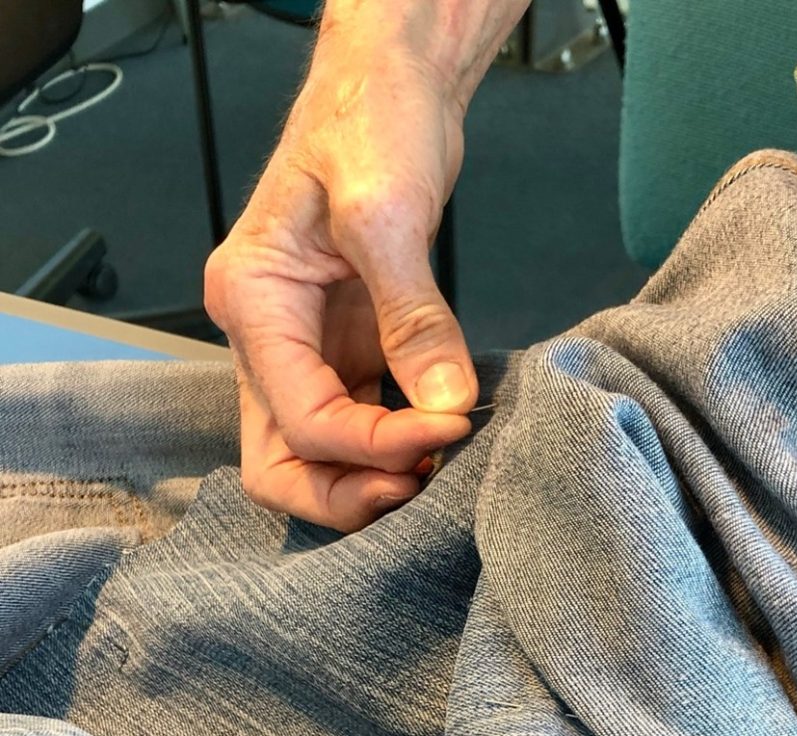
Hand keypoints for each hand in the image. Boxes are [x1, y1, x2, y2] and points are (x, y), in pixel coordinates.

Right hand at [204, 29, 477, 531]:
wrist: (389, 88)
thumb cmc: (368, 120)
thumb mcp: (387, 213)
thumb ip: (413, 316)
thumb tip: (444, 401)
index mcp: (252, 304)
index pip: (302, 418)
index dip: (376, 444)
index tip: (449, 427)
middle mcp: (267, 338)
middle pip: (282, 461)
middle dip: (347, 492)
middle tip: (420, 487)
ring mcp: (306, 348)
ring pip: (316, 454)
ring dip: (370, 478)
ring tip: (437, 466)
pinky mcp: (347, 347)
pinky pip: (358, 422)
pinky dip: (392, 445)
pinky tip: (437, 436)